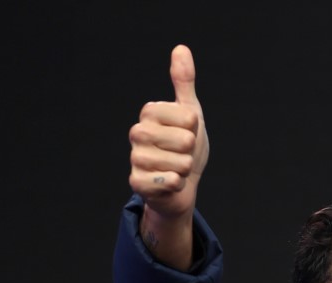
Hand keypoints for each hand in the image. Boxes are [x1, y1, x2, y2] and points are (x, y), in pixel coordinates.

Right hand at [127, 44, 209, 266]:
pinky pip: (169, 182)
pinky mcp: (137, 182)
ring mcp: (136, 158)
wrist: (181, 186)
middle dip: (191, 151)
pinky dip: (177, 185)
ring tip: (176, 168)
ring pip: (180, 163)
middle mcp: (137, 132)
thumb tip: (181, 48)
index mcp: (150, 112)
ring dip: (185, 170)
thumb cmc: (185, 147)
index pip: (189, 117)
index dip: (195, 129)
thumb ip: (184, 82)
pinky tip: (170, 183)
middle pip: (185, 141)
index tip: (185, 133)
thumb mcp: (190, 112)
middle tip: (181, 154)